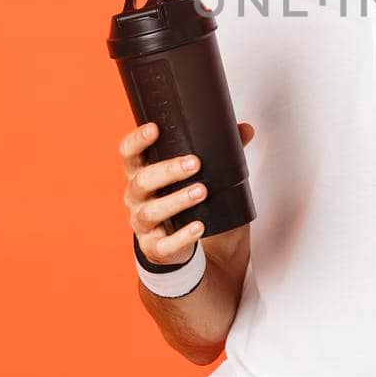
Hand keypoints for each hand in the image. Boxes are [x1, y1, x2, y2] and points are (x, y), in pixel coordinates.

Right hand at [120, 120, 255, 266]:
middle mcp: (135, 197)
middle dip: (167, 171)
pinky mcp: (153, 247)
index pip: (129, 154)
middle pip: (141, 181)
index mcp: (141, 172)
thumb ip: (219, 151)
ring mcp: (142, 223)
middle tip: (194, 163)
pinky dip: (182, 236)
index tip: (155, 128)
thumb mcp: (195, 174)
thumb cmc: (182, 197)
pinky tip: (199, 227)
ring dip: (176, 201)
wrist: (179, 242)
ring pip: (151, 212)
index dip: (137, 141)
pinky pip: (164, 244)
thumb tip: (246, 130)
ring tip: (201, 192)